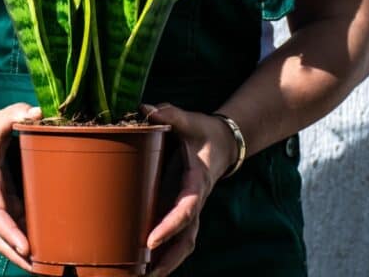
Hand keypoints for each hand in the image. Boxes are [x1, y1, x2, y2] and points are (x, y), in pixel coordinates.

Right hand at [0, 103, 40, 271]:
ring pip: (4, 237)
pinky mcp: (3, 205)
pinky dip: (26, 241)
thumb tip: (37, 113)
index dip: (10, 231)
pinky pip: (13, 228)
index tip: (25, 246)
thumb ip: (15, 114)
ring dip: (22, 254)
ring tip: (48, 268)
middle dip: (16, 256)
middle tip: (41, 269)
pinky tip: (47, 250)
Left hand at [141, 103, 237, 276]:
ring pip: (183, 245)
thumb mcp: (191, 121)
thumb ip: (171, 115)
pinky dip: (163, 254)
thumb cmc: (205, 132)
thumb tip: (147, 108)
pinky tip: (143, 265)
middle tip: (145, 275)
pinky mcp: (183, 210)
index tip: (150, 242)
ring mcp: (190, 209)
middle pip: (186, 240)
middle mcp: (195, 202)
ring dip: (166, 263)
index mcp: (197, 184)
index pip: (184, 211)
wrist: (225, 142)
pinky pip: (176, 237)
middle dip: (168, 260)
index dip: (168, 228)